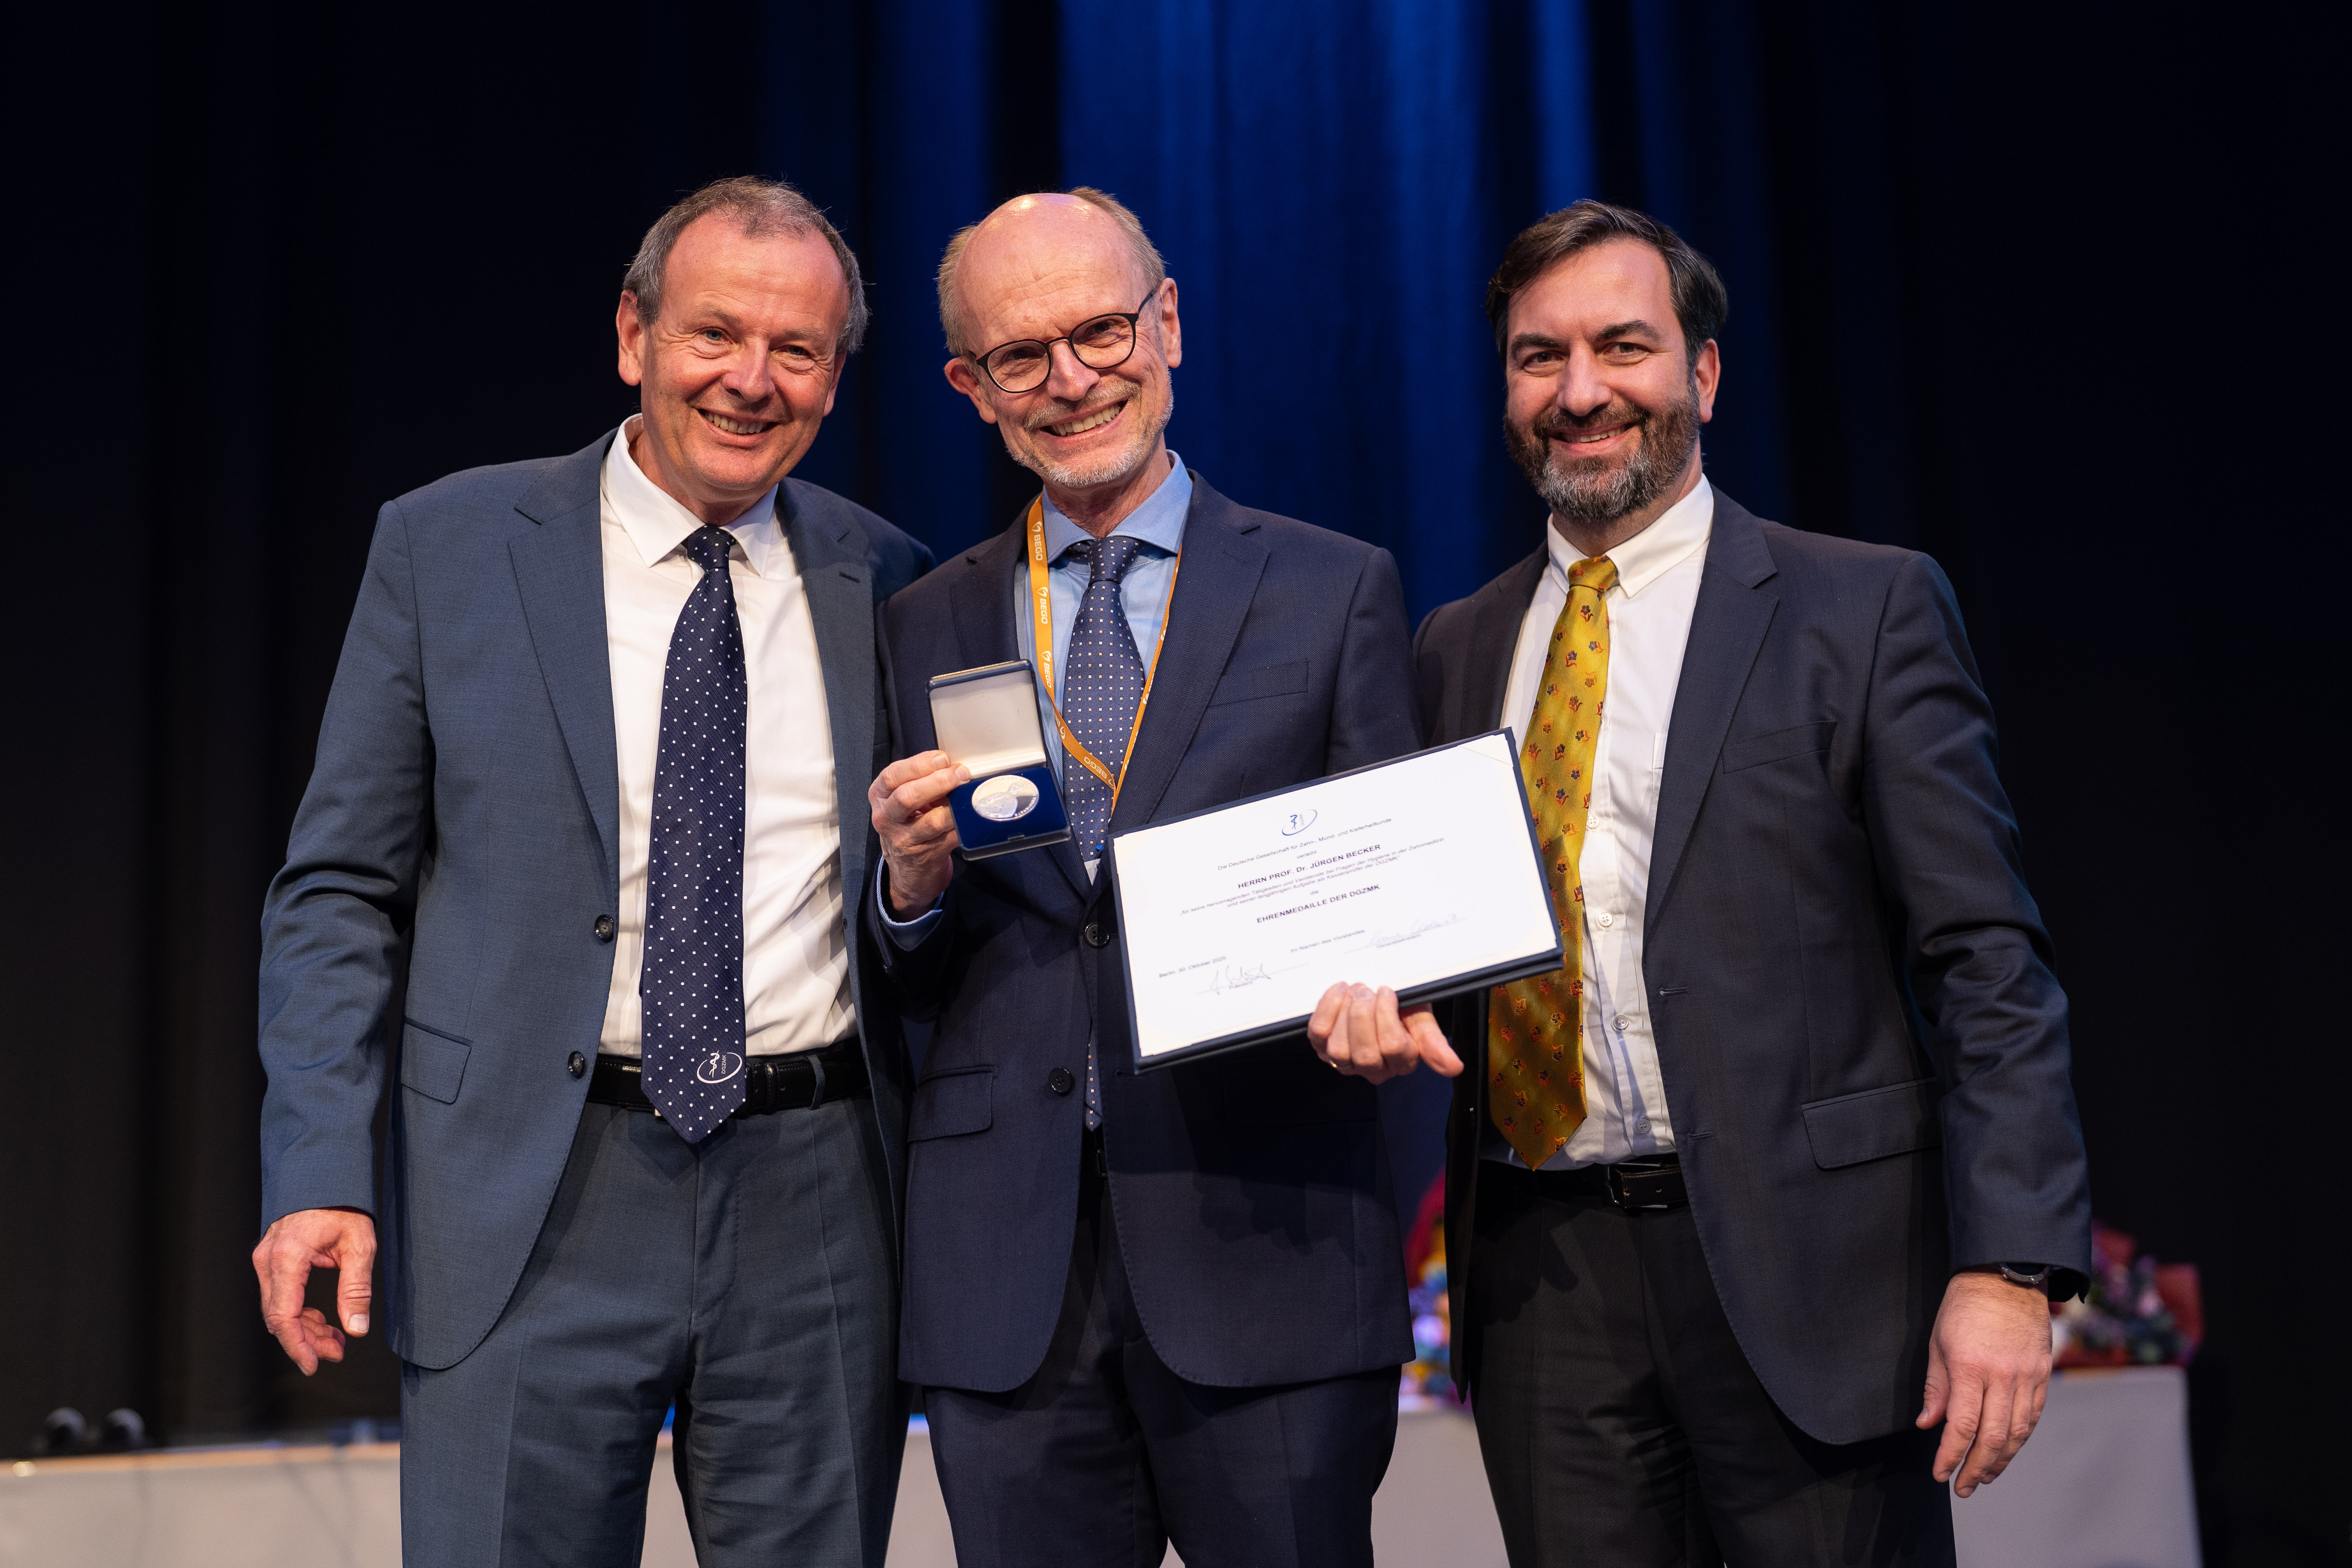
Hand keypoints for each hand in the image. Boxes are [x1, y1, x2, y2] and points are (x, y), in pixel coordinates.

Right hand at [251, 1207, 376, 1374]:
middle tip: (337, 1352)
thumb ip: (356, 1289)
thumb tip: (357, 1328)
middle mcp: (268, 1259)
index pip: (283, 1316)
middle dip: (306, 1341)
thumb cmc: (343, 1204)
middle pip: (278, 1318)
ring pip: (278, 1310)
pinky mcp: (270, 1259)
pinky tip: (323, 1321)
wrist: (326, 1174)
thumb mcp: (360, 1245)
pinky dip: (299, 1312)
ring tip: (336, 1340)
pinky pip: (280, 1296)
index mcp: (287, 1257)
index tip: (312, 1365)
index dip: (297, 1346)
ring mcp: (265, 1259)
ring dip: (304, 1329)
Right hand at [870, 752, 967, 915]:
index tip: (942, 759)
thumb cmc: (908, 823)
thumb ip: (921, 779)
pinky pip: (950, 837)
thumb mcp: (903, 798)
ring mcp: (904, 840)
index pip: (892, 776)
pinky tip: (972, 816)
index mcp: (880, 796)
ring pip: (932, 821)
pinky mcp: (925, 855)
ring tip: (969, 794)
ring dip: (955, 806)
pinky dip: (964, 825)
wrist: (907, 866)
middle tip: (960, 774)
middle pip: (907, 797)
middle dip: (938, 782)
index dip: (919, 764)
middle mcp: (887, 818)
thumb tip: (952, 766)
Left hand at [1307, 984, 1464, 1083]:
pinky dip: (1327, 1009)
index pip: (1394, 1048)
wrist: (1377, 994)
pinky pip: (1318, 1035)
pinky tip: (1339, 991)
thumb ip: (1434, 1040)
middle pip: (1365, 1054)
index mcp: (1402, 1062)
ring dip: (1345, 1014)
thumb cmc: (1401, 1007)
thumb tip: (1455, 1068)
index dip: (1387, 1016)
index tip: (1386, 991)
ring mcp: (1345, 1063)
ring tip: (1355, 990)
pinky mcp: (1322, 1050)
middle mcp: (1373, 1070)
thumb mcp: (1420, 1017)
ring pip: (1339, 1050)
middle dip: (1363, 1016)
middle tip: (1367, 989)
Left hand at [1916, 1267, 2052, 1494]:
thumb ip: (1937, 1388)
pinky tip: (2006, 1451)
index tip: (1940, 1474)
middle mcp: (2002, 1376)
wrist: (2004, 1276)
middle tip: (1962, 1487)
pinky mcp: (2041, 1374)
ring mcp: (2026, 1376)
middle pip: (1993, 1438)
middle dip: (1976, 1468)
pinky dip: (2019, 1439)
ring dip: (2000, 1461)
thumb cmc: (1963, 1307)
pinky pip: (2032, 1417)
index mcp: (1970, 1368)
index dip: (1951, 1456)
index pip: (1962, 1426)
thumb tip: (1928, 1425)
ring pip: (2017, 1433)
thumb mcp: (1938, 1343)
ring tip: (1983, 1476)